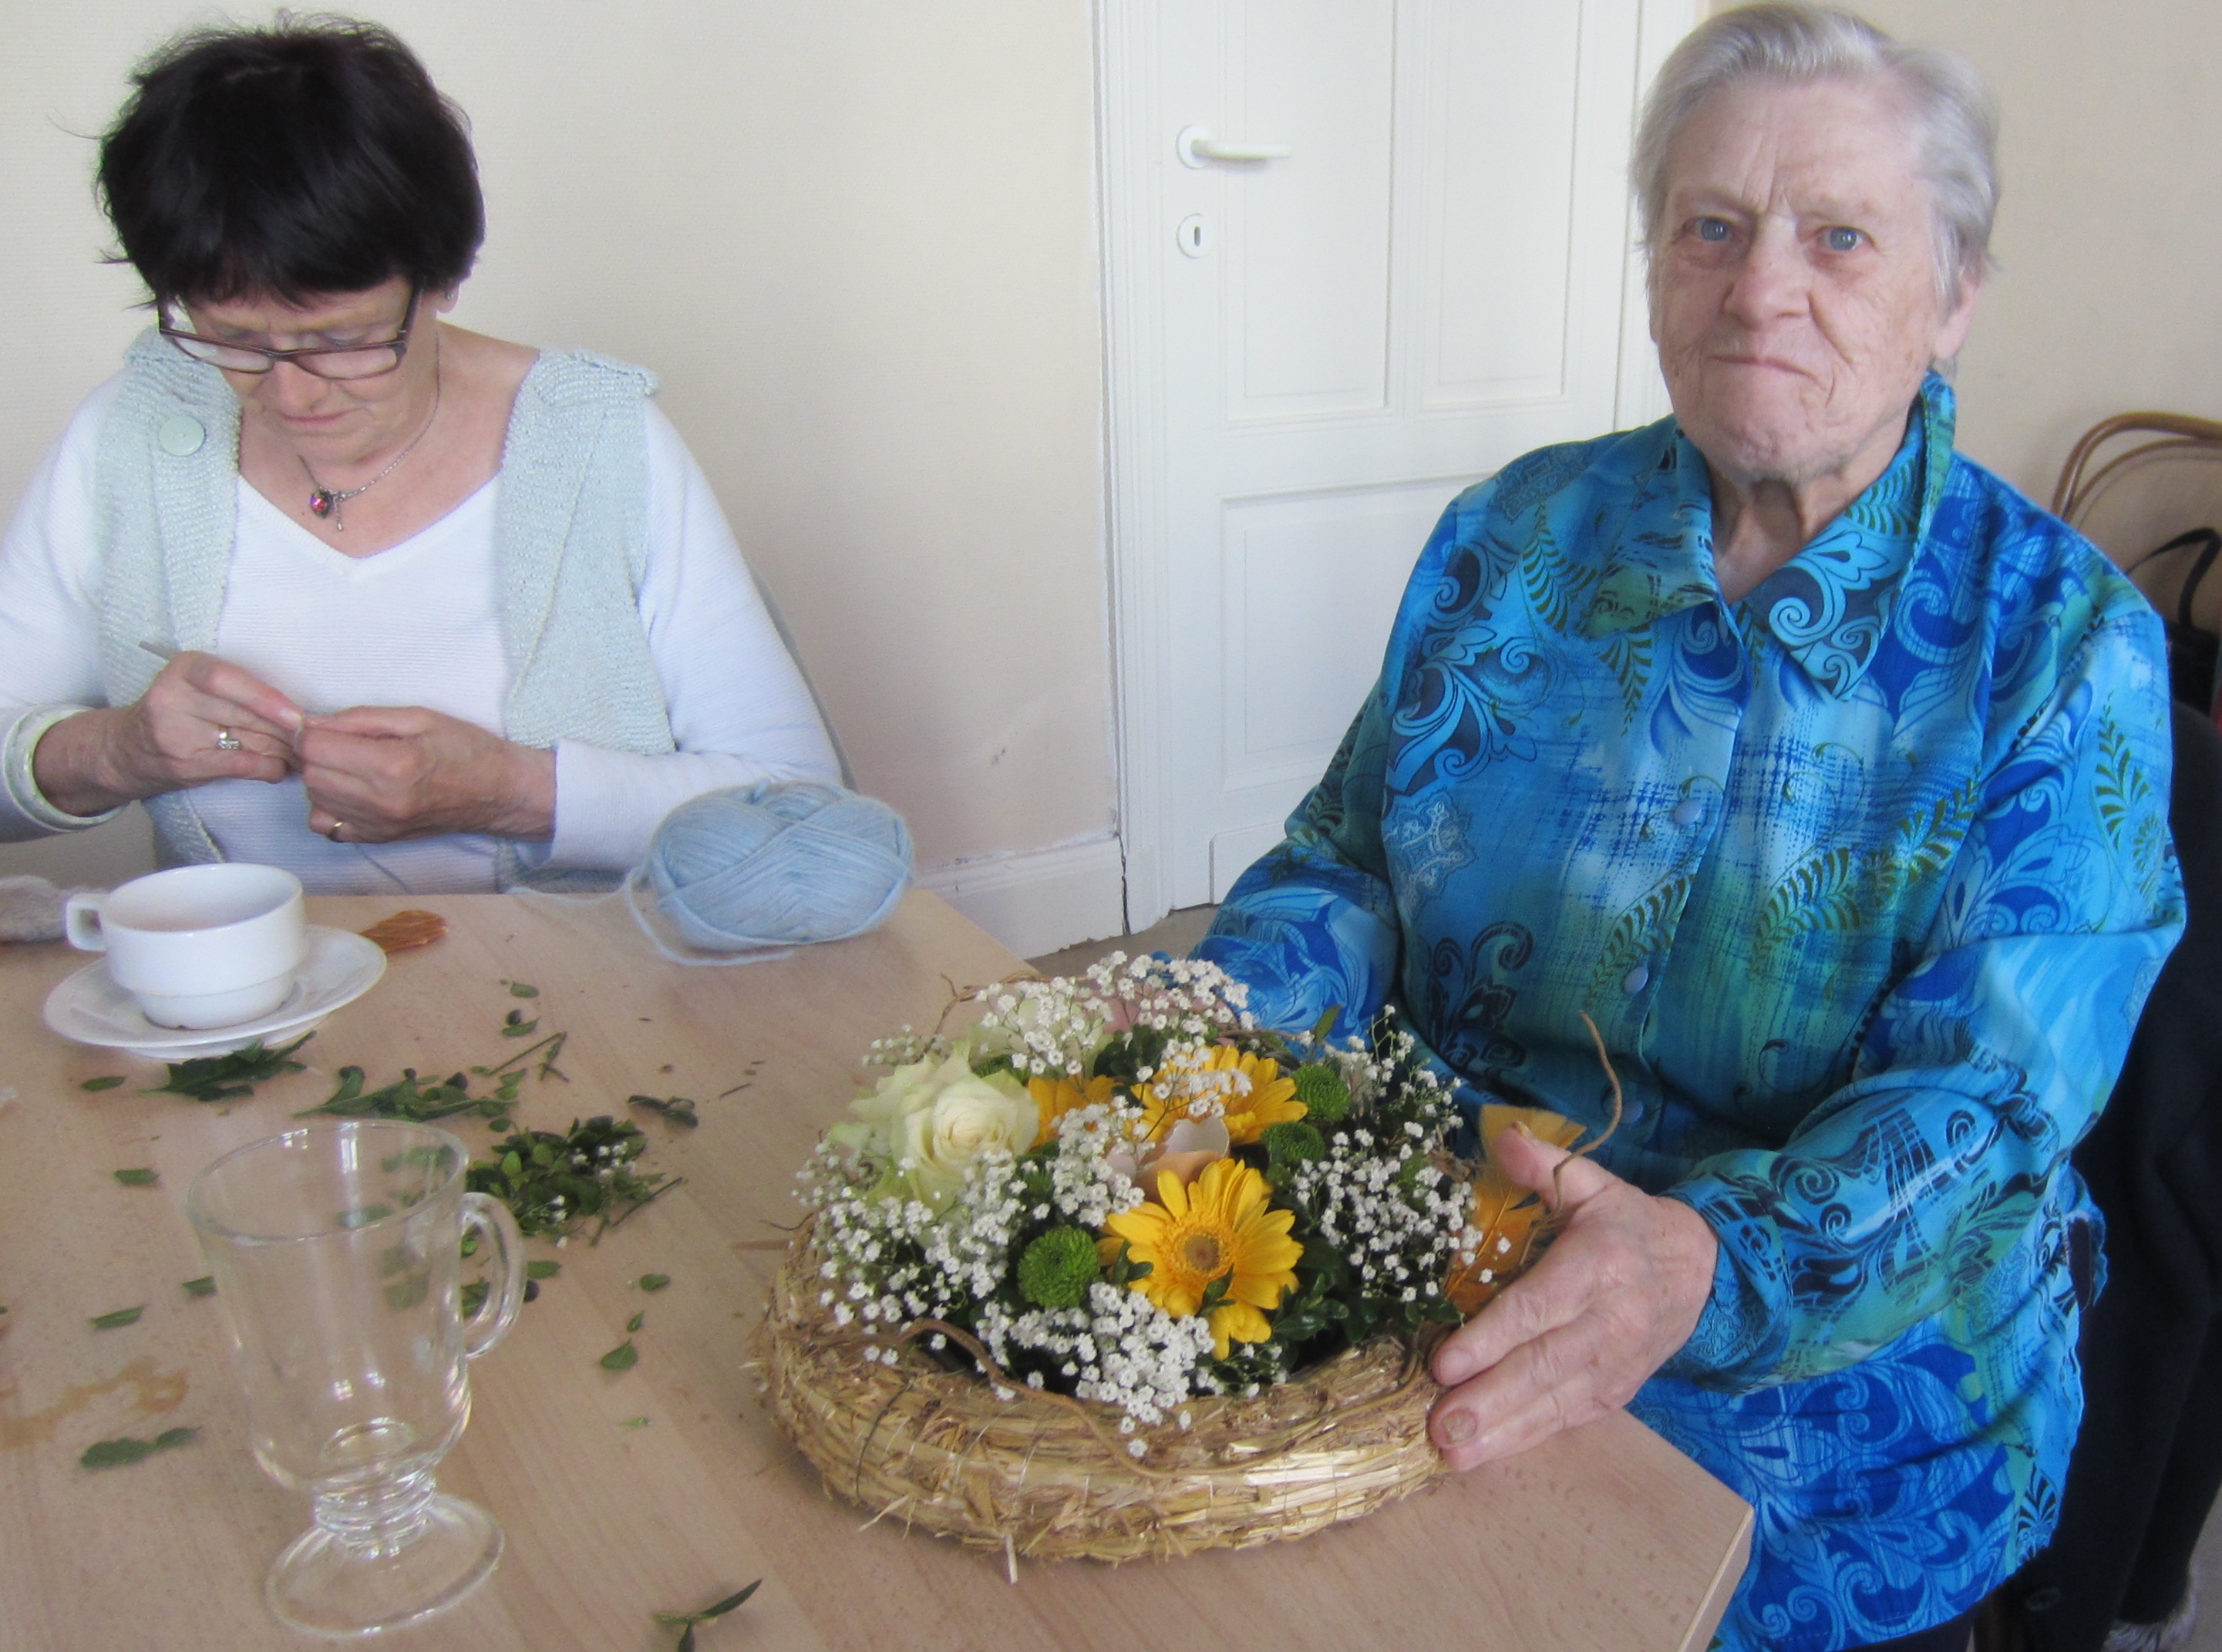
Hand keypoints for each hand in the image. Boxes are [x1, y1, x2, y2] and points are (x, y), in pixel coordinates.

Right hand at [32, 652, 303, 816]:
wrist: (128, 749)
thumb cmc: (180, 711)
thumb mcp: (199, 688)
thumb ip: (241, 693)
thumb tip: (301, 713)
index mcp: (182, 670)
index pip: (224, 679)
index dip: (264, 698)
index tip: (296, 715)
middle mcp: (172, 700)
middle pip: (241, 713)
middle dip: (284, 728)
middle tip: (313, 737)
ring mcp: (174, 735)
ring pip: (245, 741)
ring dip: (282, 750)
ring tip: (304, 753)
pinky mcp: (183, 765)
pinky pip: (237, 765)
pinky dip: (267, 769)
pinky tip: (281, 769)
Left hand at [298, 705, 554, 843]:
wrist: (499, 793)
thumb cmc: (465, 748)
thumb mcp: (418, 717)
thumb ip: (362, 718)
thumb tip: (314, 722)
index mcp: (391, 763)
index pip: (315, 747)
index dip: (312, 731)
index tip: (329, 726)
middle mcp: (380, 800)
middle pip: (310, 775)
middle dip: (316, 754)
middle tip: (342, 743)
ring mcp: (378, 825)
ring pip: (315, 800)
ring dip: (322, 779)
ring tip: (350, 766)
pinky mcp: (378, 839)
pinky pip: (326, 826)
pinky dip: (330, 807)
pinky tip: (352, 792)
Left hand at [1428, 1124, 1716, 1469]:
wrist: (1705, 1270)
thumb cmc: (1630, 1225)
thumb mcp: (1594, 1184)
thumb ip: (1547, 1166)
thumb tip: (1502, 1138)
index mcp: (1597, 1266)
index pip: (1538, 1308)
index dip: (1491, 1338)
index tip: (1445, 1362)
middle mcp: (1609, 1322)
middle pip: (1543, 1366)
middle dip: (1488, 1399)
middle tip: (1439, 1424)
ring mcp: (1615, 1364)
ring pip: (1554, 1403)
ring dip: (1501, 1432)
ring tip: (1451, 1451)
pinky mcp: (1616, 1392)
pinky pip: (1569, 1418)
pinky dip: (1528, 1438)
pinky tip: (1487, 1452)